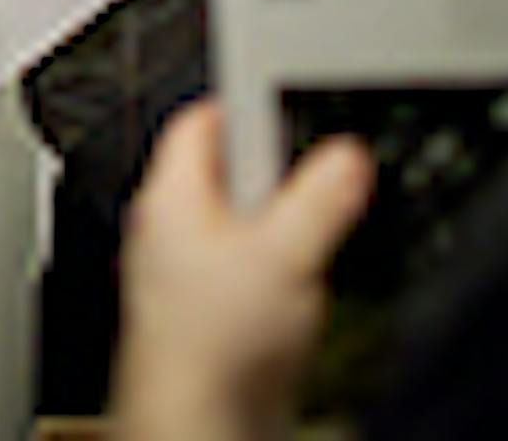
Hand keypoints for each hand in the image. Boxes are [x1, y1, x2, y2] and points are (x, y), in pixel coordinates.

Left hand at [111, 100, 372, 437]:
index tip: (278, 99)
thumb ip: (320, 197)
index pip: (199, 119)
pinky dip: (268, 271)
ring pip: (231, 224)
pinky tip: (292, 293)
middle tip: (310, 176)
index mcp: (170, 195)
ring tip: (305, 242)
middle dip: (269, 172)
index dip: (243, 102)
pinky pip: (236, 270)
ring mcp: (178, 271)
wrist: (197, 417)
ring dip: (273, 227)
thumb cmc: (214, 341)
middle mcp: (164, 228)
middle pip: (219, 173)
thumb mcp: (288, 253)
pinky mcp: (198, 311)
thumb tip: (343, 156)